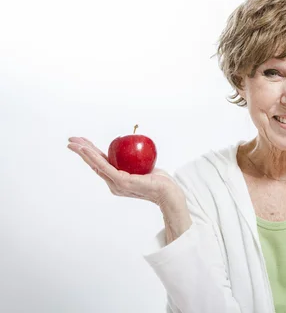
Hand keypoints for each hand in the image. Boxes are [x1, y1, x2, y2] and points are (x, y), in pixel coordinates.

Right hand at [67, 137, 182, 207]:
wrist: (168, 192)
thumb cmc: (160, 180)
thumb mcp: (144, 168)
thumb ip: (135, 162)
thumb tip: (133, 148)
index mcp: (117, 180)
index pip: (101, 164)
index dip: (90, 154)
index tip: (81, 144)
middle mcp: (113, 184)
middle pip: (94, 164)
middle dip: (81, 152)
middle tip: (70, 141)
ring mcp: (116, 184)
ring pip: (97, 165)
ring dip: (84, 153)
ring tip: (75, 143)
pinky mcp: (122, 182)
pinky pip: (105, 167)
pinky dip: (94, 157)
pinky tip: (87, 150)